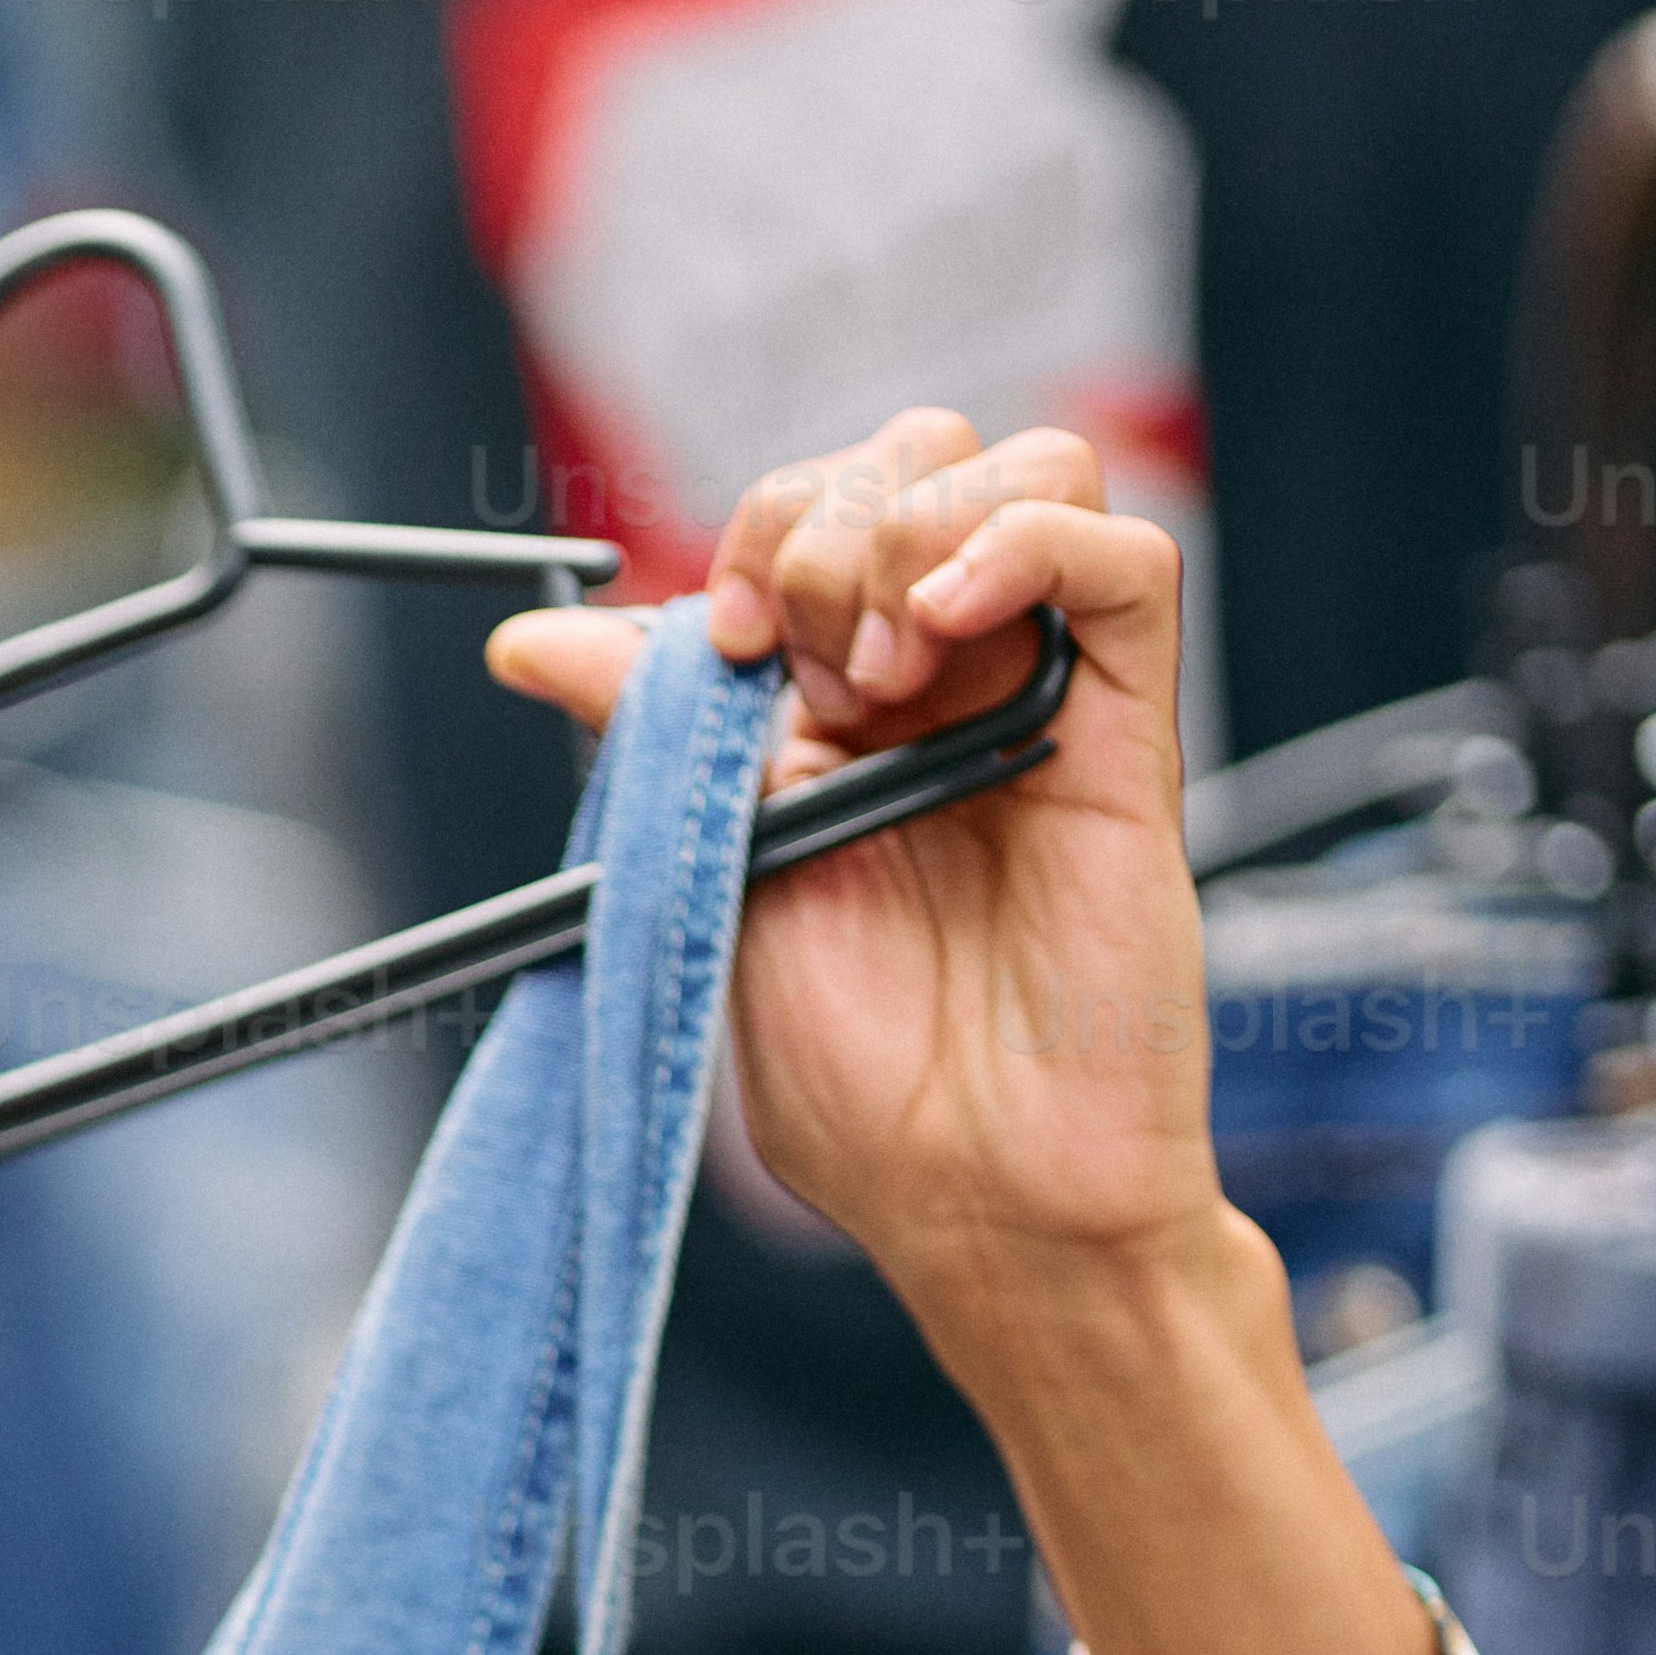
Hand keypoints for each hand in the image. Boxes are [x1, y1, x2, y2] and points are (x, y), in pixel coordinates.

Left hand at [489, 409, 1218, 1314]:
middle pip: (915, 458)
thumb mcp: (715, 883)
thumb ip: (652, 743)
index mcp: (838, 712)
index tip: (721, 646)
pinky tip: (951, 623)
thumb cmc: (863, 1082)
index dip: (757, 538)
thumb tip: (525, 640)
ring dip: (919, 532)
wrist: (977, 1197)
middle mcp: (946, 682)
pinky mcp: (1130, 736)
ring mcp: (1042, 697)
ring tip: (880, 670)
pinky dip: (1028, 544)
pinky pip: (1124, 562)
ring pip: (1027, 471)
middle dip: (827, 522)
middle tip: (797, 668)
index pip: (814, 513)